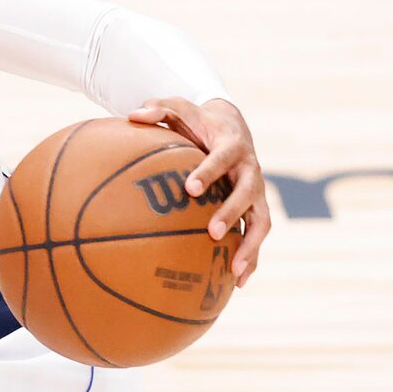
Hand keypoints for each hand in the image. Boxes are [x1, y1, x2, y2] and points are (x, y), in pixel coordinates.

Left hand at [130, 96, 271, 286]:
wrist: (231, 126)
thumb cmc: (198, 120)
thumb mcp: (179, 107)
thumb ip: (158, 108)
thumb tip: (131, 115)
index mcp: (232, 146)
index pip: (223, 158)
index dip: (208, 172)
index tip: (190, 188)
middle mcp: (250, 171)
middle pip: (247, 193)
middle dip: (231, 212)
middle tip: (211, 232)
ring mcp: (256, 193)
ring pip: (261, 221)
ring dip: (250, 246)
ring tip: (235, 272)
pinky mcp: (256, 209)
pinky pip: (257, 236)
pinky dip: (251, 259)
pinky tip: (237, 284)